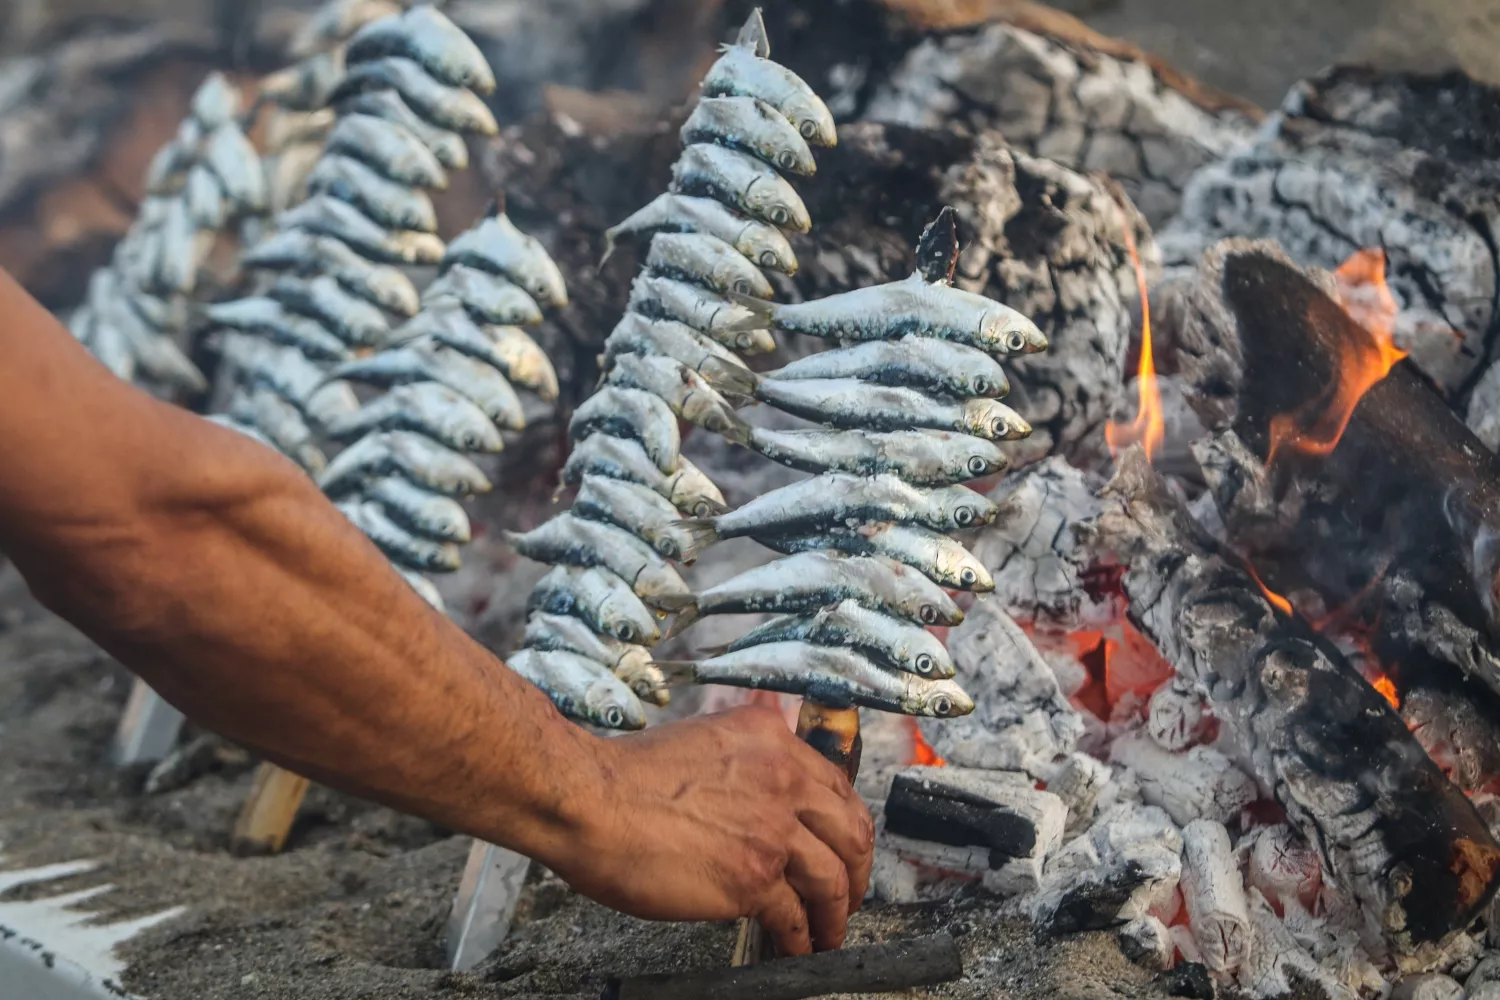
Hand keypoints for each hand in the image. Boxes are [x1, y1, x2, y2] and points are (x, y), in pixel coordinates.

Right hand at [542, 705, 873, 954]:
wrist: (590, 801)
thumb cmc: (626, 777)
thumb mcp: (704, 739)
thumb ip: (745, 761)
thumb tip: (761, 791)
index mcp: (771, 739)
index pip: (836, 786)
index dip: (845, 825)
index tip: (842, 847)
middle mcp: (783, 779)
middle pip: (851, 833)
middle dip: (858, 873)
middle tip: (851, 895)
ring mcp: (772, 830)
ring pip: (832, 880)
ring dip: (836, 915)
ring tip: (828, 933)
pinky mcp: (752, 878)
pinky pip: (794, 917)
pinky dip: (800, 940)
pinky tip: (794, 948)